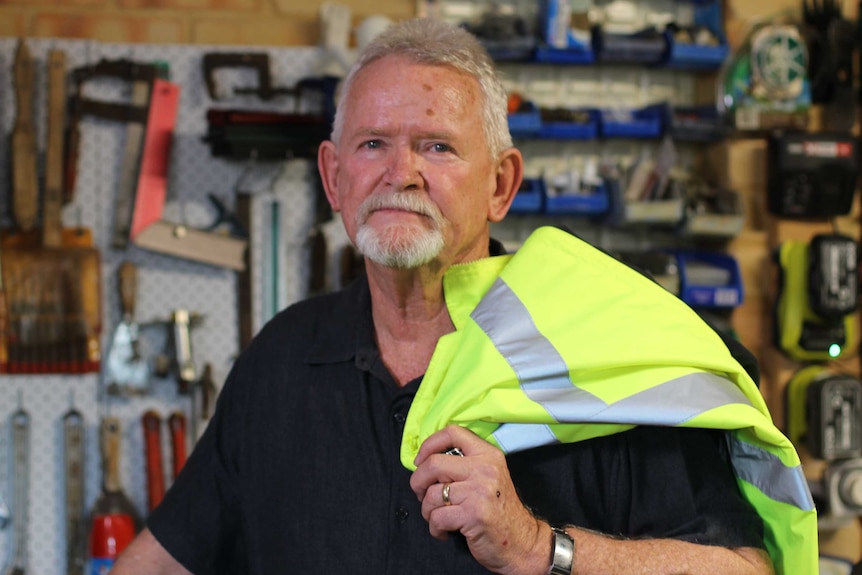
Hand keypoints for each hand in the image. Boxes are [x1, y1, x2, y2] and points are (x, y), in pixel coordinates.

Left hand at [410, 425, 546, 574]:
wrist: (522, 542)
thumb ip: (464, 464)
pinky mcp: (472, 514)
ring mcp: (478, 491)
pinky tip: (444, 531)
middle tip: (421, 495)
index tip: (421, 461)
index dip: (429, 444)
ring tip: (438, 517)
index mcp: (488, 455)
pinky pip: (436, 517)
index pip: (453, 433)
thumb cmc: (499, 511)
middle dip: (418, 482)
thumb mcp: (489, 477)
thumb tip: (425, 462)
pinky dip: (434, 528)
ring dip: (427, 511)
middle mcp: (484, 469)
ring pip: (431, 494)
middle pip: (433, 464)